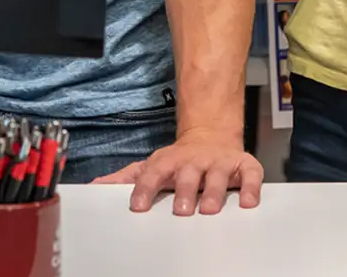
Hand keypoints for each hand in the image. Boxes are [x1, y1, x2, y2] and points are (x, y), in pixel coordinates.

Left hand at [92, 130, 262, 215]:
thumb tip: (96, 186)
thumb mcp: (152, 165)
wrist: (211, 135)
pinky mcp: (244, 166)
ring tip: (209, 209)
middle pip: (188, 174)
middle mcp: (194, 161)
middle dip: (184, 191)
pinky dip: (251, 188)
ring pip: (218, 176)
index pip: (153, 173)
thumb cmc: (180, 159)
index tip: (136, 206)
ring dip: (214, 192)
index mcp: (170, 161)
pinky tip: (248, 202)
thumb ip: (127, 177)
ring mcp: (220, 163)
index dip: (144, 188)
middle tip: (180, 210)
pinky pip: (250, 175)